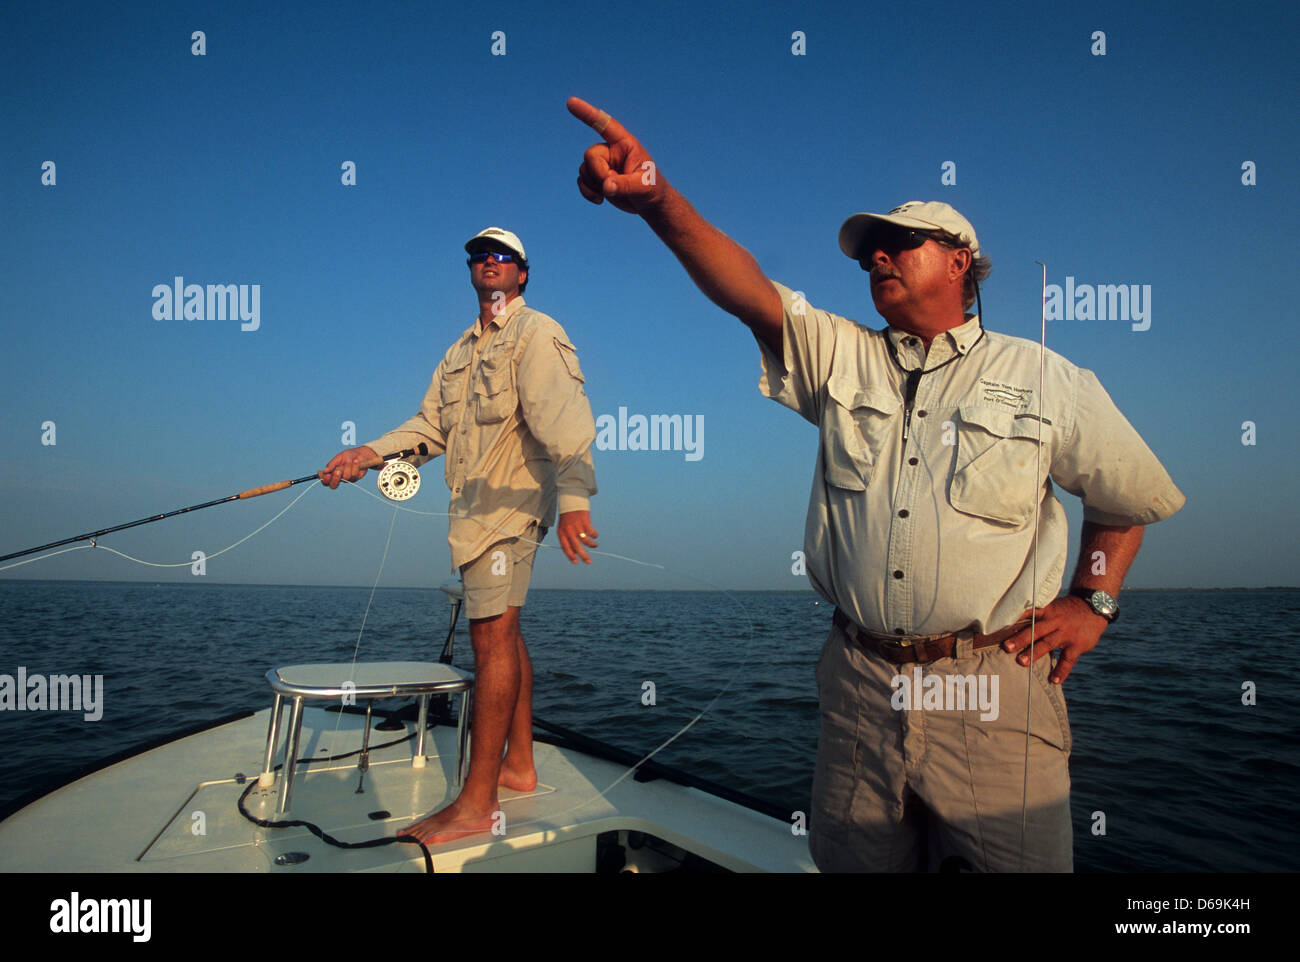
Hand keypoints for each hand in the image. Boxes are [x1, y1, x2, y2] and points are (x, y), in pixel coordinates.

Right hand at [320, 446, 378, 488]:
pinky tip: (356, 461)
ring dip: (347, 467)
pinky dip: (355, 466)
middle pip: (333, 486)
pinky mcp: (356, 478)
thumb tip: (324, 471)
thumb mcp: (339, 457)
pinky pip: (354, 475)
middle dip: (335, 479)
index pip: (326, 482)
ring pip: (345, 477)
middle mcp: (339, 478)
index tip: (327, 475)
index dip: (325, 480)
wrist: (361, 454)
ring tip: (349, 460)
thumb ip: (331, 464)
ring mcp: (347, 479)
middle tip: (338, 471)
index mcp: (332, 473)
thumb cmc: (348, 456)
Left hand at [556, 510, 597, 563]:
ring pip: (586, 541)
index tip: (576, 562)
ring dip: (591, 545)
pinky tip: (595, 536)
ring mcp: (577, 526)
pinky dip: (594, 536)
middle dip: (583, 556)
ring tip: (595, 545)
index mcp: (561, 533)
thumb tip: (575, 552)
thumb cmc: (567, 517)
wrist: (571, 501)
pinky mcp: (585, 522)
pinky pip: (591, 533)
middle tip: (589, 562)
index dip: (570, 556)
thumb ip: (567, 539)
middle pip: (576, 547)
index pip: (565, 547)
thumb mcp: (563, 528)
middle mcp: (568, 531)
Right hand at [567, 96, 663, 214]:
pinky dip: (587, 191)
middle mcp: (611, 150)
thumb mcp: (643, 186)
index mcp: (625, 144)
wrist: (649, 204)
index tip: (570, 102)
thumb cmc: (652, 189)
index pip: (604, 124)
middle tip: (613, 185)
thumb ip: (625, 185)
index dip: (587, 113)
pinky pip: (582, 180)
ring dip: (594, 184)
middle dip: (598, 173)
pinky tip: (599, 199)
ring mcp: (603, 164)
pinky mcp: (597, 178)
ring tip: (614, 192)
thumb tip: (606, 186)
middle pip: (590, 155)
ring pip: (584, 169)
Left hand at [1001, 596, 1107, 684]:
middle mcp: (1055, 621)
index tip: (999, 626)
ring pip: (1049, 643)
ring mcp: (1067, 634)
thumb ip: (1036, 617)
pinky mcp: (1077, 645)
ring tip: (1021, 662)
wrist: (1095, 607)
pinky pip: (1068, 659)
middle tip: (1006, 647)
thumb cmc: (1065, 610)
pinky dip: (1061, 671)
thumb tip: (1010, 626)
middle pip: (1036, 630)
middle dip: (1021, 638)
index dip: (1015, 619)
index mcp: (1047, 611)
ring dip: (1035, 653)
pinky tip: (1054, 680)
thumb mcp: (1052, 607)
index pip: (1028, 613)